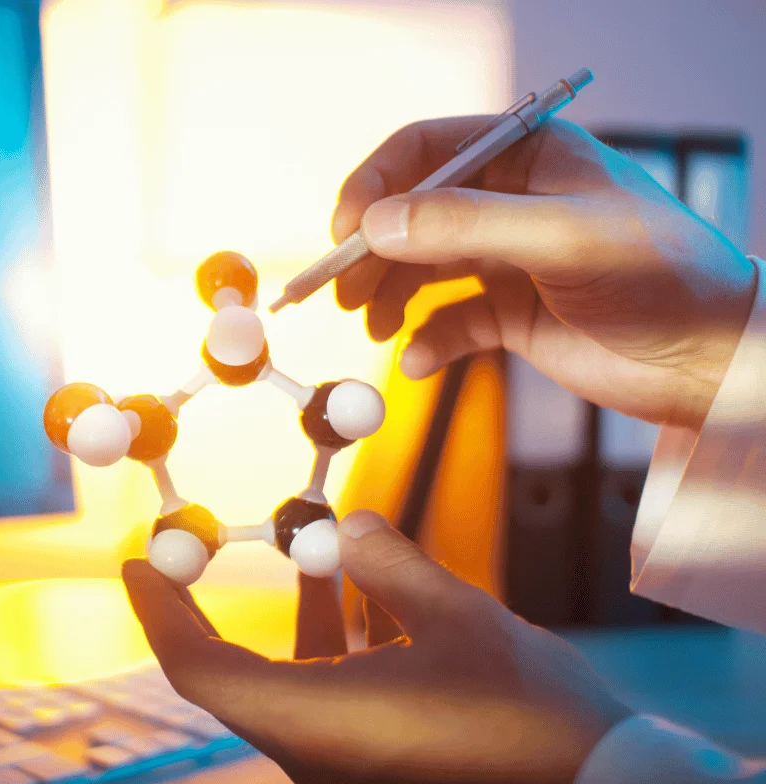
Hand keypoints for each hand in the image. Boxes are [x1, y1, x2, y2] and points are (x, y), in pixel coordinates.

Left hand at [122, 511, 630, 783]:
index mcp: (315, 725)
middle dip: (220, 605)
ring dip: (298, 615)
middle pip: (238, 673)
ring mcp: (347, 771)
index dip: (161, 612)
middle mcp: (316, 756)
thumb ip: (392, 563)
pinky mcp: (381, 773)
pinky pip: (334, 701)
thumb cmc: (531, 717)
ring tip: (315, 543)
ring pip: (294, 681)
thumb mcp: (460, 617)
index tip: (138, 559)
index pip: (200, 669)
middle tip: (206, 543)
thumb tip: (350, 518)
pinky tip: (373, 594)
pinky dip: (339, 646)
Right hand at [332, 117, 756, 428]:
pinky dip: (425, 342)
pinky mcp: (510, 313)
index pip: (429, 149)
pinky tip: (417, 361)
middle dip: (372, 248)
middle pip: (413, 212)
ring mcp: (507, 258)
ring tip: (370, 323)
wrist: (714, 362)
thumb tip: (377, 224)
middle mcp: (511, 200)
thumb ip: (467, 227)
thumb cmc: (664, 279)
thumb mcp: (564, 240)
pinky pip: (448, 322)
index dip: (378, 182)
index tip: (344, 228)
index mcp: (530, 155)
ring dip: (387, 294)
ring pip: (421, 267)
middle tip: (341, 287)